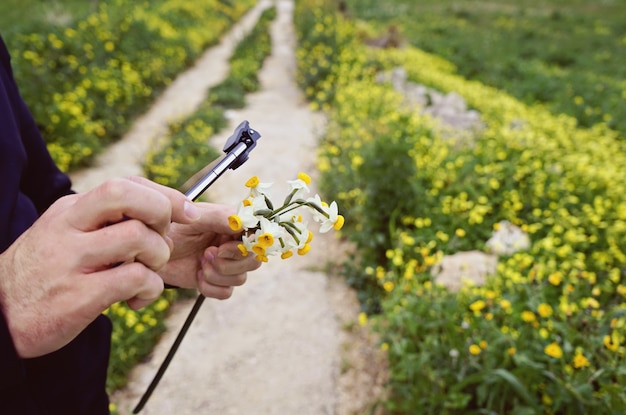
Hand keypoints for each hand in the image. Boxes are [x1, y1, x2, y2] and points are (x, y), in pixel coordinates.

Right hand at [0, 177, 199, 357]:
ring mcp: (72, 260)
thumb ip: (102, 222)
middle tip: (161, 242)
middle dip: (162, 214)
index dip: (164, 195)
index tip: (184, 211)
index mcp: (70, 211)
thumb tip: (159, 211)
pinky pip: (136, 278)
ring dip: (158, 258)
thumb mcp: (64, 235)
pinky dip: (150, 289)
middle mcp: (69, 228)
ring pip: (139, 238)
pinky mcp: (79, 295)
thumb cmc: (43, 275)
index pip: (125, 184)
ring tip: (147, 275)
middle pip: (129, 196)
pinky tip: (136, 300)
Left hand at [158, 203, 261, 298]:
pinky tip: (198, 276)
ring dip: (217, 274)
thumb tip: (241, 222)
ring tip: (200, 263)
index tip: (223, 247)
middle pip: (254, 260)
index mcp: (233, 225)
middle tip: (207, 254)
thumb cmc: (171, 230)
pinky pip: (226, 292)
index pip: (257, 235)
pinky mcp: (217, 282)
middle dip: (230, 263)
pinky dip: (211, 287)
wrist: (151, 255)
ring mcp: (227, 265)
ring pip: (240, 278)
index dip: (246, 245)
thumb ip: (217, 217)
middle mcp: (234, 245)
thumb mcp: (192, 219)